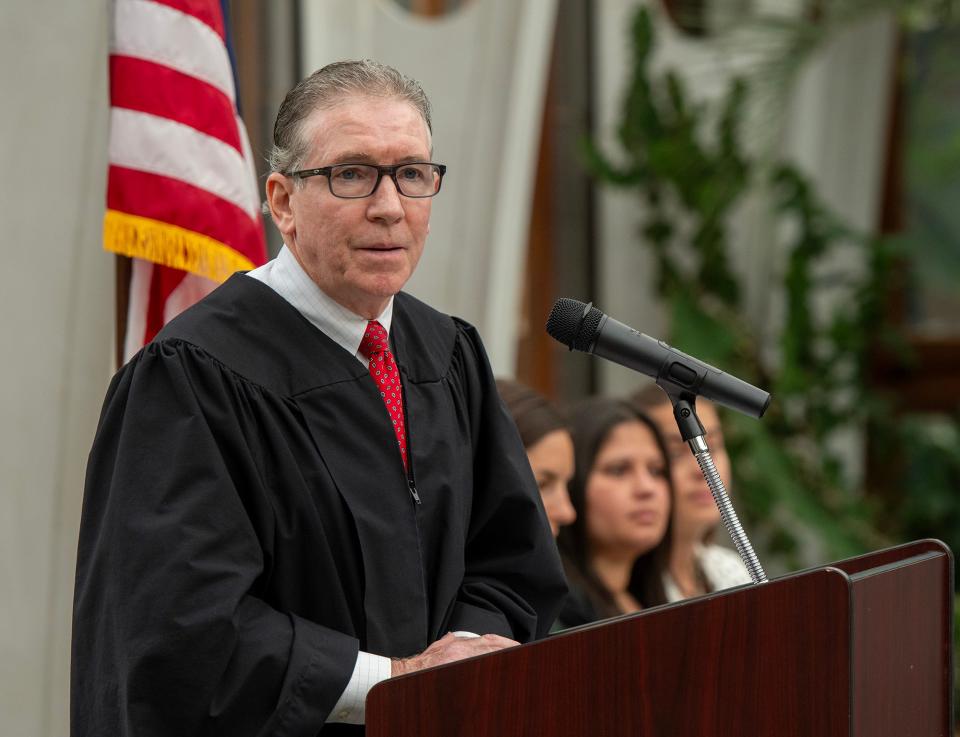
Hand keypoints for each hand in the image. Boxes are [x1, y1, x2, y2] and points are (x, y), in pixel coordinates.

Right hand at [391, 632, 518, 676]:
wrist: (405, 674)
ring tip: (518, 658)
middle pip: (492, 647)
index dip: (504, 642)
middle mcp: (461, 651)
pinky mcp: (455, 671)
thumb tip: (454, 637)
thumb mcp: (436, 647)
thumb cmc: (421, 664)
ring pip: (488, 657)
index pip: (488, 640)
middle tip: (523, 650)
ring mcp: (460, 663)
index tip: (516, 645)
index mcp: (458, 645)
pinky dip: (490, 667)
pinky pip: (477, 668)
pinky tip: (501, 670)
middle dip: (508, 648)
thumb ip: (448, 641)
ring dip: (503, 657)